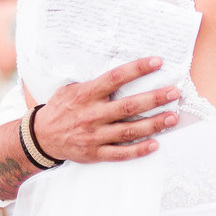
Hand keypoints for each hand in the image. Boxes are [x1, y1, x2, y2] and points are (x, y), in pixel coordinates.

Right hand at [34, 57, 179, 162]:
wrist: (41, 137)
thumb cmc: (61, 108)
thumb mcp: (71, 88)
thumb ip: (94, 81)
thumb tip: (120, 69)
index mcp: (86, 94)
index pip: (115, 78)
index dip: (137, 69)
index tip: (157, 62)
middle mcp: (92, 115)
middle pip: (128, 106)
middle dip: (154, 99)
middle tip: (174, 93)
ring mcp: (94, 136)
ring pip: (129, 131)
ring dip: (153, 124)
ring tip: (172, 118)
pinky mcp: (95, 153)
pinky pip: (120, 153)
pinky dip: (138, 150)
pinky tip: (155, 144)